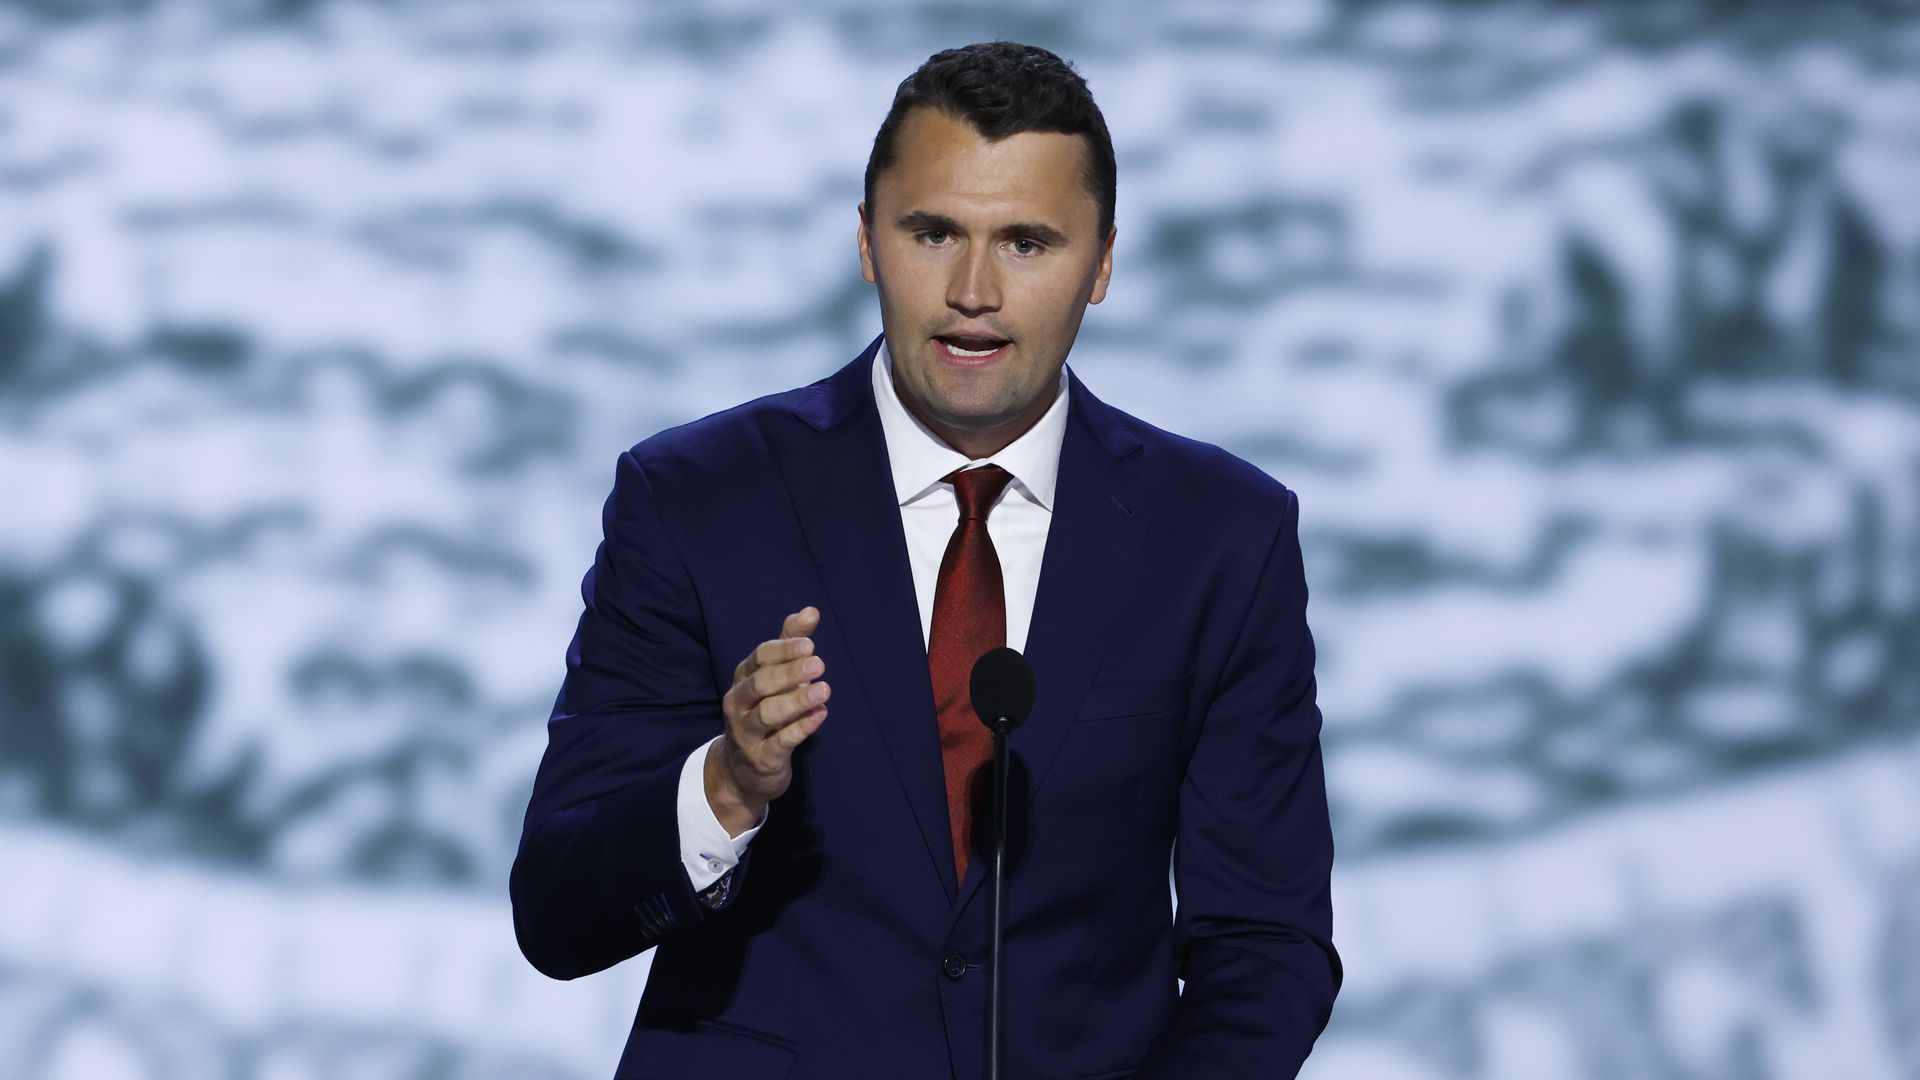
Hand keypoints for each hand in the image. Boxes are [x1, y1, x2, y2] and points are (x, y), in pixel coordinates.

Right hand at [706, 606, 830, 835]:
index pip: (759, 657)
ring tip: (824, 690)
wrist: (741, 771)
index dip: (784, 649)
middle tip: (819, 664)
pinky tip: (820, 716)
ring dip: (797, 700)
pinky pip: (780, 742)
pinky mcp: (761, 759)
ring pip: (768, 713)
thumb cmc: (763, 713)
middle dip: (790, 672)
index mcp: (743, 679)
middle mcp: (739, 704)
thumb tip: (811, 610)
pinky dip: (800, 728)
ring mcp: (747, 733)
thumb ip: (790, 643)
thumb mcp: (773, 678)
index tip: (810, 643)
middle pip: (761, 683)